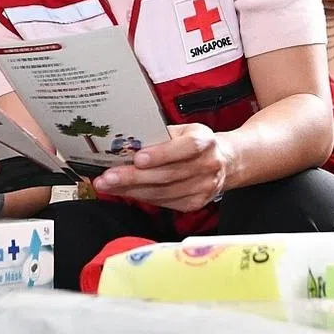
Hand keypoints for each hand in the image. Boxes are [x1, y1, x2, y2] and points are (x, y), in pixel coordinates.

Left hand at [91, 123, 230, 212]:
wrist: (225, 161)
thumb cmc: (195, 142)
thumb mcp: (182, 130)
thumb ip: (160, 135)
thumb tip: (126, 143)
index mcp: (205, 140)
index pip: (185, 148)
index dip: (161, 154)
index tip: (137, 158)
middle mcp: (208, 165)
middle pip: (168, 174)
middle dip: (133, 177)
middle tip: (108, 177)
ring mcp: (203, 187)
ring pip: (163, 192)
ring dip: (132, 190)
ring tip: (109, 186)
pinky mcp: (196, 203)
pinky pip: (165, 202)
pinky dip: (142, 197)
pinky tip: (126, 192)